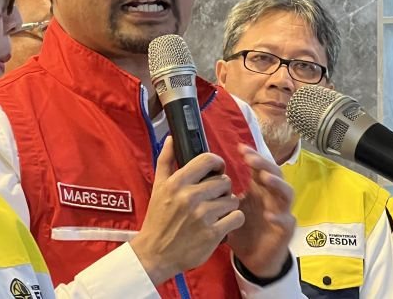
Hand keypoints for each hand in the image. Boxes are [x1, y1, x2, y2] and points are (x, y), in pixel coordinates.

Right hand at [129, 137, 244, 284]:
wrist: (155, 253)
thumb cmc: (158, 219)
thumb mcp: (158, 187)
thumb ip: (166, 160)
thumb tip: (171, 138)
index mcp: (177, 182)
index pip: (208, 160)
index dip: (217, 163)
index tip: (216, 170)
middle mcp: (189, 197)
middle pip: (224, 181)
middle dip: (222, 188)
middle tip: (214, 197)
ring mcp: (202, 216)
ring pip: (232, 199)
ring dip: (228, 205)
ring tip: (217, 211)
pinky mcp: (212, 234)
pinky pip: (237, 217)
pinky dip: (233, 220)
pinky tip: (223, 222)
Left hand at [227, 144, 294, 278]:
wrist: (253, 257)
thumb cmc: (241, 228)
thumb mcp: (230, 206)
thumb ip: (222, 190)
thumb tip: (204, 171)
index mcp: (258, 189)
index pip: (259, 166)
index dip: (253, 156)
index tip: (240, 148)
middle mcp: (272, 196)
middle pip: (275, 173)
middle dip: (264, 163)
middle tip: (250, 158)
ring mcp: (281, 211)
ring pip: (287, 192)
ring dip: (277, 184)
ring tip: (264, 178)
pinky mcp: (285, 230)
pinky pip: (287, 221)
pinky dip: (279, 216)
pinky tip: (269, 215)